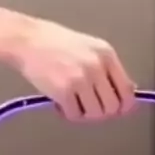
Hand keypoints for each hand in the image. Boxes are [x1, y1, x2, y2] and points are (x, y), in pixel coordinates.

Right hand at [13, 18, 135, 120]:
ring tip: (72, 103)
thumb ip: (107, 69)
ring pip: (95, 114)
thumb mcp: (89, 48)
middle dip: (101, 112)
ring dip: (83, 114)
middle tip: (88, 107)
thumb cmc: (54, 43)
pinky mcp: (63, 90)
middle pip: (113, 107)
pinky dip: (67, 113)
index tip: (116, 111)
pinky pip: (74, 115)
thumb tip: (124, 92)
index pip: (127, 91)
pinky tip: (60, 103)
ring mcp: (81, 79)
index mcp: (106, 55)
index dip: (123, 106)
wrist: (27, 40)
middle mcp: (97, 66)